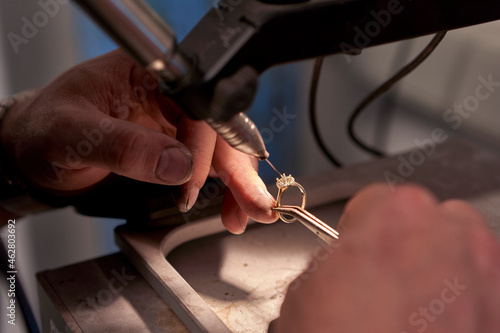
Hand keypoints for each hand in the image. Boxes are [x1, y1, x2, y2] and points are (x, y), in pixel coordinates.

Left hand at [0, 50, 276, 232]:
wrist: (34, 151)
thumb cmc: (45, 130)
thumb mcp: (74, 135)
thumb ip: (124, 146)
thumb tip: (177, 164)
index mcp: (146, 75)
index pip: (193, 104)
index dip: (202, 144)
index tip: (191, 182)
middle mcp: (166, 94)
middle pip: (217, 129)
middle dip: (238, 169)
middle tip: (255, 203)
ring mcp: (172, 119)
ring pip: (219, 149)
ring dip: (237, 182)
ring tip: (247, 213)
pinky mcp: (172, 143)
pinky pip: (207, 163)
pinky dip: (222, 187)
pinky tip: (230, 206)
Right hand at [274, 184, 499, 331]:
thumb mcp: (307, 288)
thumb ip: (336, 257)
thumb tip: (348, 258)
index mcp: (395, 216)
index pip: (377, 199)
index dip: (361, 226)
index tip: (359, 245)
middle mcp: (450, 236)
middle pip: (430, 216)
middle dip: (409, 240)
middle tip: (387, 278)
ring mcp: (487, 276)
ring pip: (465, 248)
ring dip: (444, 265)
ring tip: (417, 305)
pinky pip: (484, 288)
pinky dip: (467, 300)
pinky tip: (439, 325)